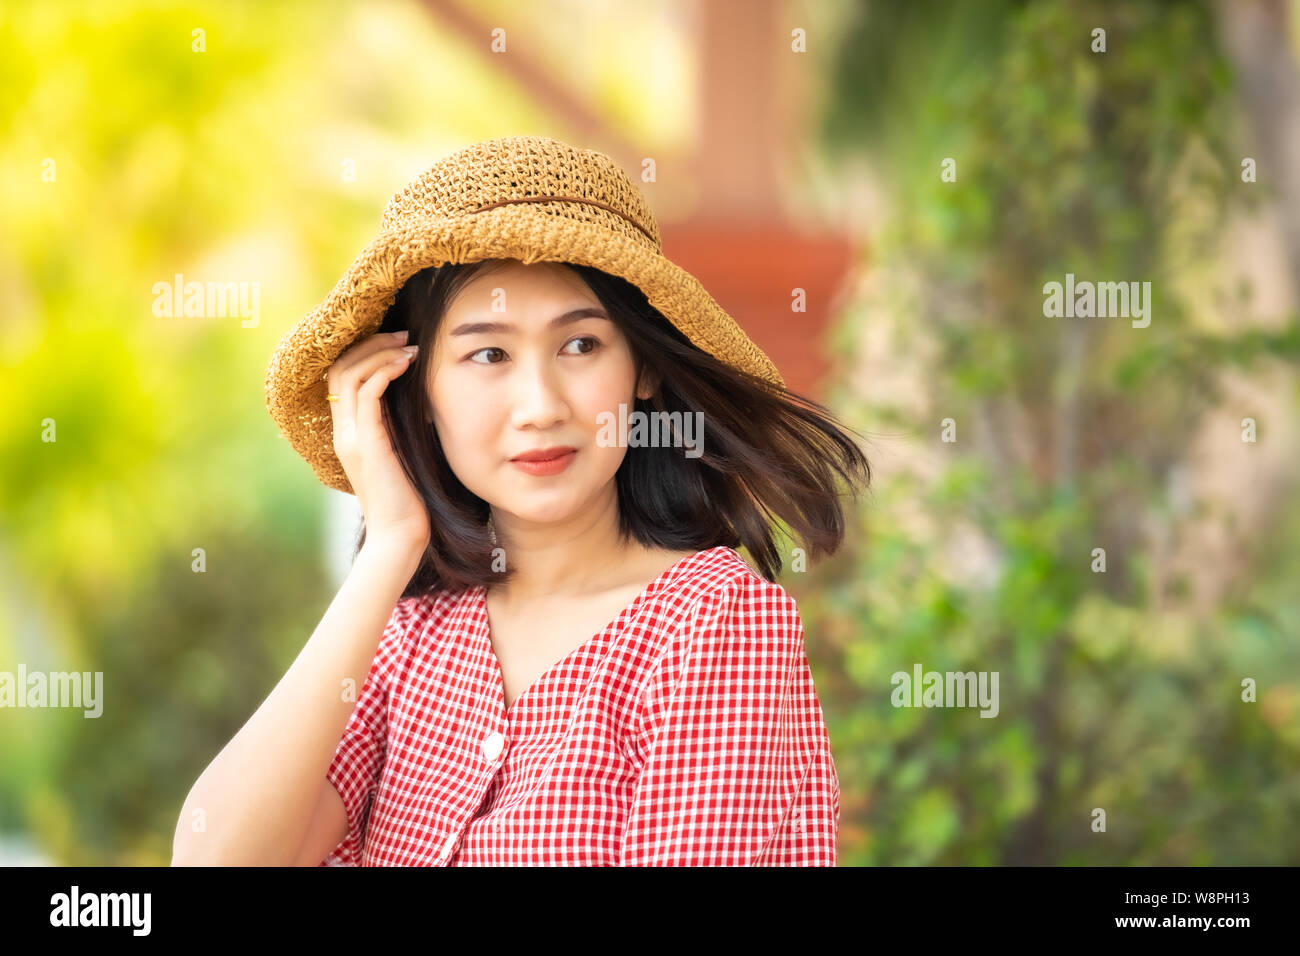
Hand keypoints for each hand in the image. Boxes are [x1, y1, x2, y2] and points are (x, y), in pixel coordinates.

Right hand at [325, 329, 430, 550]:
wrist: (400, 536)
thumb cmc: (411, 499)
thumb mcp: (404, 453)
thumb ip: (401, 426)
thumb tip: (421, 396)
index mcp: (349, 434)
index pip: (342, 378)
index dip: (364, 353)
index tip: (397, 343)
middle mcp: (343, 432)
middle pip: (340, 369)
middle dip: (371, 344)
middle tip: (403, 334)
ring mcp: (351, 437)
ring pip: (350, 375)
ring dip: (380, 353)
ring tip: (409, 345)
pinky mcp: (366, 444)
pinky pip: (366, 394)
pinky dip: (384, 372)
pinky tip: (406, 364)